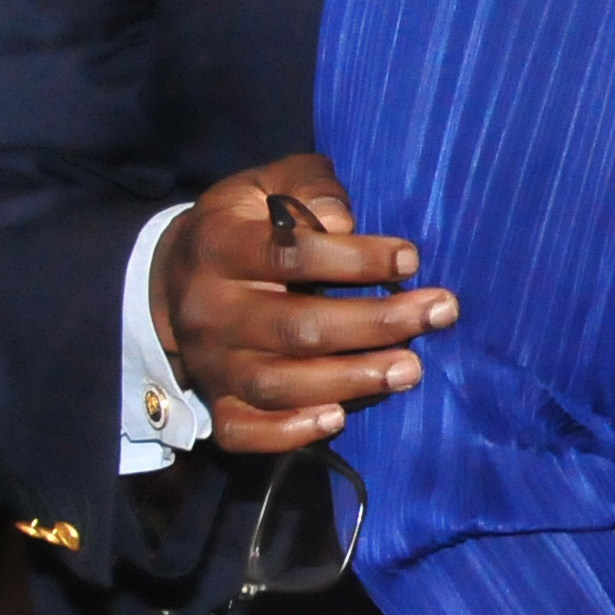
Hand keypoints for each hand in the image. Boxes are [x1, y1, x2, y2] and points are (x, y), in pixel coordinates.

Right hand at [148, 156, 451, 453]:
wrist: (175, 276)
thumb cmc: (248, 223)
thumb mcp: (268, 183)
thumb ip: (307, 187)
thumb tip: (340, 219)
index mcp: (220, 247)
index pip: (289, 254)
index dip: (354, 258)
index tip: (410, 260)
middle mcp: (212, 310)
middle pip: (295, 326)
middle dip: (375, 323)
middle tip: (440, 312)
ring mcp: (212, 361)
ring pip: (278, 383)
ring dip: (351, 380)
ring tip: (412, 368)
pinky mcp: (215, 399)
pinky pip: (242, 430)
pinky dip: (288, 431)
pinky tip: (339, 418)